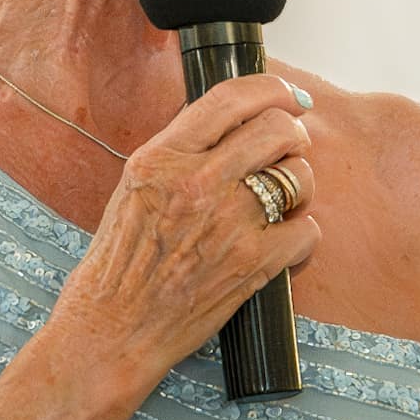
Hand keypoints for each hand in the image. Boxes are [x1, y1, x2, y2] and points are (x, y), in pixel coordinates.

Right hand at [45, 73, 319, 402]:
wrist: (112, 330)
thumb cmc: (120, 262)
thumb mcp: (134, 186)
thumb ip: (180, 151)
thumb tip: (232, 122)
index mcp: (162, 157)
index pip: (230, 98)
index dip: (272, 89)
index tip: (287, 96)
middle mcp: (197, 182)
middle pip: (277, 130)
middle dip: (293, 134)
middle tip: (290, 149)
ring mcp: (228, 224)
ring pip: (299, 177)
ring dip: (299, 185)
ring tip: (284, 200)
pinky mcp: (252, 265)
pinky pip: (307, 231)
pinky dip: (302, 235)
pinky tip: (284, 242)